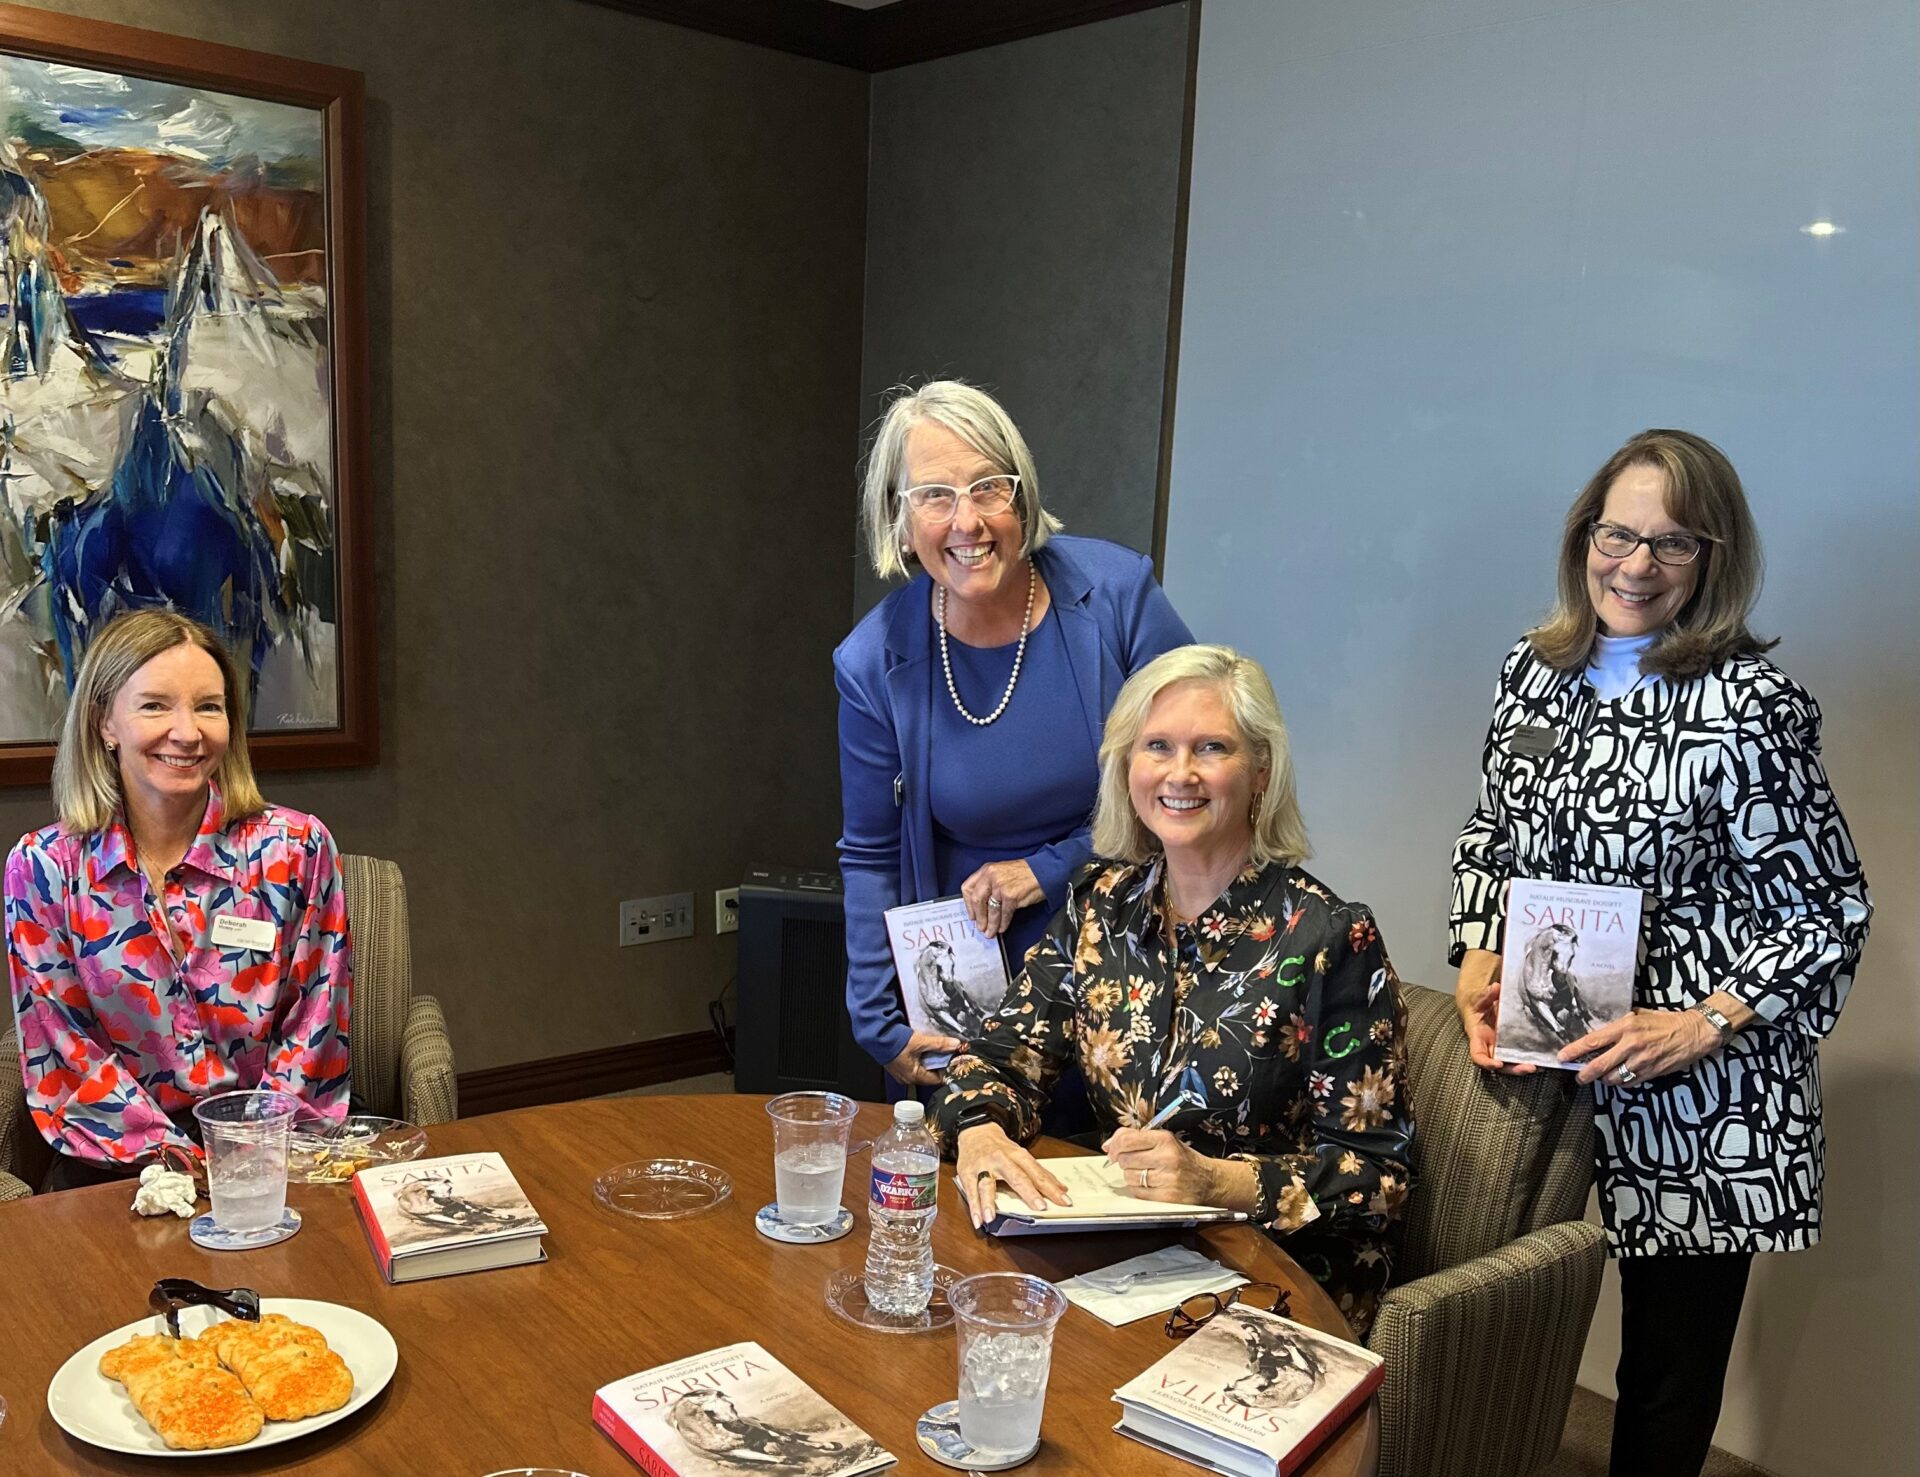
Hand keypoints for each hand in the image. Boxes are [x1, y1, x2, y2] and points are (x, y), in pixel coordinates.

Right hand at [883, 1030, 964, 1086]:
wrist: (878, 1036)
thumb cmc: (896, 1043)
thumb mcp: (921, 1042)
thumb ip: (940, 1044)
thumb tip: (956, 1044)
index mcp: (914, 1077)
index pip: (937, 1079)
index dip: (946, 1069)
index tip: (952, 1059)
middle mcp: (908, 1078)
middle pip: (930, 1073)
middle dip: (937, 1062)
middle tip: (944, 1051)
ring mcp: (902, 1073)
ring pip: (922, 1068)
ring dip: (928, 1059)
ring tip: (931, 1048)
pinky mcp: (898, 1065)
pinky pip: (914, 1064)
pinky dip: (919, 1057)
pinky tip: (921, 1047)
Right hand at [956, 1123, 1069, 1228]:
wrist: (976, 1130)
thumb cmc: (1001, 1147)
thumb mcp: (1021, 1155)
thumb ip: (1039, 1173)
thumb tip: (1061, 1188)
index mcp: (1018, 1155)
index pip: (1037, 1174)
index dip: (1051, 1187)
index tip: (1063, 1201)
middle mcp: (1002, 1160)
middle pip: (1017, 1177)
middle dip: (1029, 1193)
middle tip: (1040, 1207)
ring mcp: (983, 1166)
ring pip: (987, 1185)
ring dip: (989, 1202)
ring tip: (991, 1218)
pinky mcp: (967, 1173)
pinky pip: (970, 1191)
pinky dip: (974, 1207)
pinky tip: (979, 1220)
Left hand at [960, 860, 1043, 938]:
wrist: (1044, 871)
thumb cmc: (1025, 873)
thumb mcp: (1001, 872)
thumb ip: (989, 884)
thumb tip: (981, 906)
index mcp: (986, 870)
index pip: (967, 888)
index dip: (968, 905)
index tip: (971, 915)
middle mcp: (991, 876)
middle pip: (977, 901)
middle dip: (979, 918)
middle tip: (980, 927)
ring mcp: (1001, 886)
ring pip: (990, 910)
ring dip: (991, 924)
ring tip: (990, 932)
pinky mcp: (1011, 896)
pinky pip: (1003, 914)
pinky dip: (1002, 923)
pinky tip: (1002, 927)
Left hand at [1100, 1128, 1253, 1210]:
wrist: (1209, 1181)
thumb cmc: (1183, 1160)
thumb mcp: (1165, 1141)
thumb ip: (1137, 1138)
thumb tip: (1109, 1145)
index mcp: (1165, 1139)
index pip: (1128, 1139)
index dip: (1115, 1145)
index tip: (1112, 1150)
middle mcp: (1166, 1158)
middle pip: (1125, 1159)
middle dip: (1125, 1162)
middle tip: (1136, 1162)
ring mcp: (1167, 1179)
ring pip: (1129, 1177)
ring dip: (1132, 1176)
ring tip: (1147, 1174)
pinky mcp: (1166, 1197)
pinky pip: (1138, 1193)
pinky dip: (1139, 1190)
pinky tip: (1151, 1185)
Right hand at [1455, 949, 1533, 1074]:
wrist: (1481, 1007)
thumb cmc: (1478, 1005)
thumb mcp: (1479, 999)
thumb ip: (1486, 995)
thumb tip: (1495, 988)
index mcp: (1479, 1038)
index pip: (1478, 1055)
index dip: (1487, 1063)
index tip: (1498, 1064)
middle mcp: (1490, 1047)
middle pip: (1500, 1065)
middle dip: (1514, 1069)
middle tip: (1529, 1067)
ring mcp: (1502, 1048)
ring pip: (1512, 1063)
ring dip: (1524, 1067)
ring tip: (1540, 1067)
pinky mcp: (1512, 1046)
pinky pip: (1519, 1056)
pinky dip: (1530, 1060)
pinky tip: (1543, 1060)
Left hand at [1559, 1008, 1719, 1085]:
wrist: (1693, 1032)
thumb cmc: (1664, 1022)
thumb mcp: (1637, 1016)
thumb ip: (1618, 1027)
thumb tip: (1598, 1037)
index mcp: (1625, 1027)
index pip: (1593, 1041)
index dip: (1574, 1051)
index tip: (1562, 1056)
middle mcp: (1631, 1045)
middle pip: (1598, 1065)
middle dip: (1584, 1074)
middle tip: (1578, 1076)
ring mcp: (1641, 1061)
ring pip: (1613, 1078)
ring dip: (1603, 1079)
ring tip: (1599, 1076)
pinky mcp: (1651, 1073)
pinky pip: (1628, 1083)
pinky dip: (1620, 1082)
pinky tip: (1618, 1078)